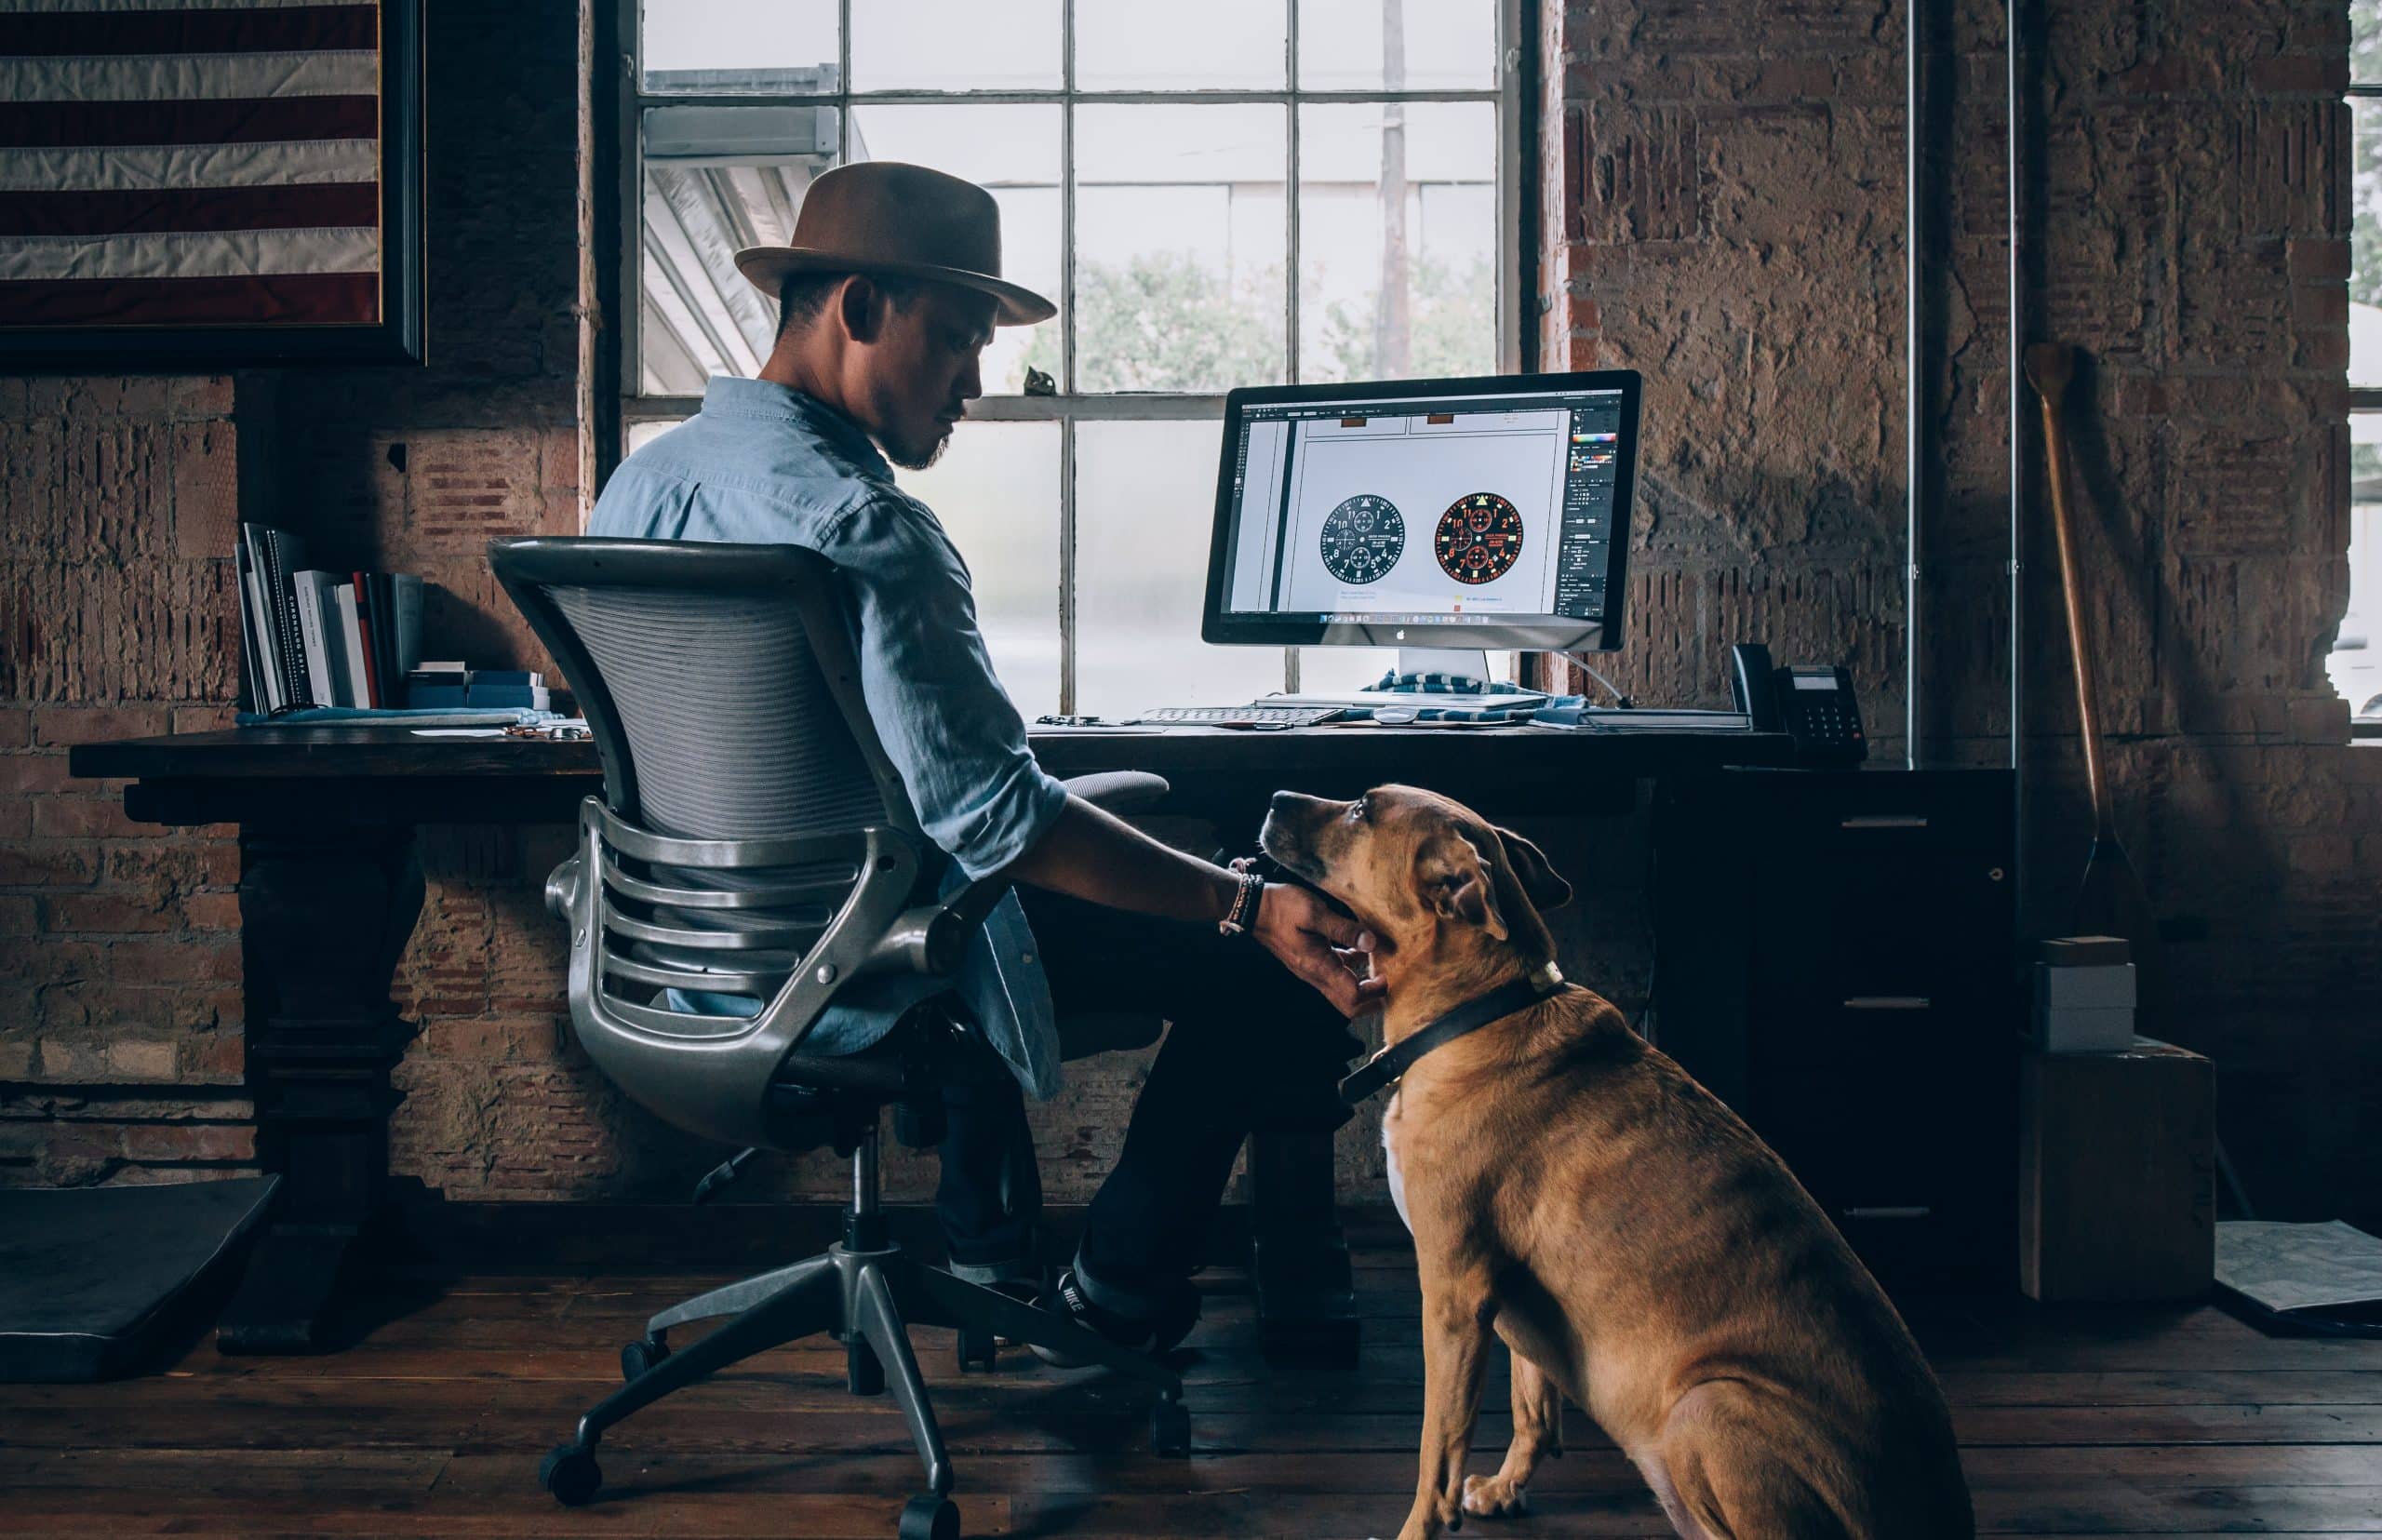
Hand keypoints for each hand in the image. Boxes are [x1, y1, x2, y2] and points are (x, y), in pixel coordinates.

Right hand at [1253, 882, 1385, 1017]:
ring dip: (1362, 986)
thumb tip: (1371, 943)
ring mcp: (1312, 970)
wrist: (1255, 909)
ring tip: (1378, 967)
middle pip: (1348, 1005)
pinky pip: (1334, 975)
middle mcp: (1315, 975)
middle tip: (1386, 982)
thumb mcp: (1315, 913)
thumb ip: (1344, 930)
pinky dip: (1350, 970)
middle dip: (1371, 1000)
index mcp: (1319, 966)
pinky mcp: (1310, 962)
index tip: (1386, 975)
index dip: (1374, 991)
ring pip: (1341, 993)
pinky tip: (1359, 951)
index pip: (1352, 996)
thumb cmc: (1283, 908)